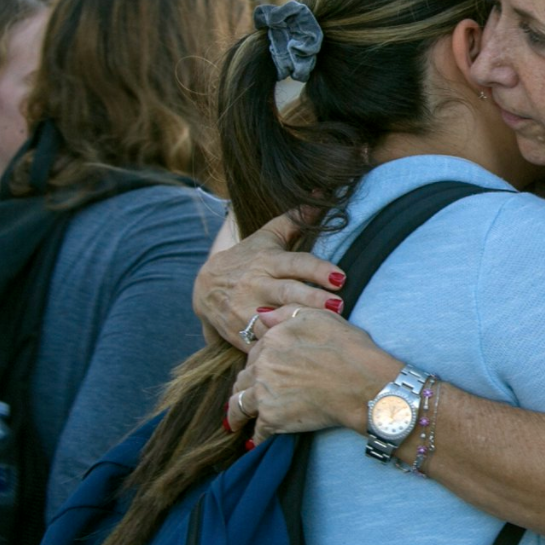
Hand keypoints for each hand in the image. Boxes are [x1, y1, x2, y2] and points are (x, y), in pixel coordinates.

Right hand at [194, 213, 342, 349]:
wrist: (205, 287)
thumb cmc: (247, 258)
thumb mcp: (266, 237)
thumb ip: (294, 219)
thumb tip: (319, 195)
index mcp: (267, 261)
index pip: (296, 263)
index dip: (317, 269)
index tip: (340, 277)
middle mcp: (257, 285)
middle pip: (288, 292)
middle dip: (313, 299)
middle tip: (339, 305)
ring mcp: (247, 310)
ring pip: (274, 319)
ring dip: (297, 324)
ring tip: (325, 329)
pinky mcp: (240, 334)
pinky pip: (261, 342)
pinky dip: (277, 345)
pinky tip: (299, 349)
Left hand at [224, 304, 402, 440]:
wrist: (362, 383)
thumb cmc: (350, 349)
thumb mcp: (320, 317)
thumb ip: (287, 312)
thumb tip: (261, 316)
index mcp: (273, 339)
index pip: (254, 351)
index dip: (258, 361)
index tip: (259, 370)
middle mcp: (262, 364)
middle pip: (243, 377)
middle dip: (245, 386)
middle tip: (246, 396)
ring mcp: (263, 392)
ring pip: (239, 404)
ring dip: (237, 414)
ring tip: (236, 423)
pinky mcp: (271, 418)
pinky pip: (257, 431)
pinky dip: (256, 438)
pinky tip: (256, 443)